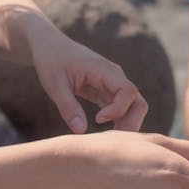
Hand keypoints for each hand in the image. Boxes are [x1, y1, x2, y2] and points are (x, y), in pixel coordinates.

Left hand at [30, 30, 147, 132]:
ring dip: (126, 125)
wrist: (51, 46)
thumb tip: (81, 132)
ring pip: (132, 107)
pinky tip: (105, 136)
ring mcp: (113, 84)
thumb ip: (67, 107)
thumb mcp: (54, 84)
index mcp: (104, 69)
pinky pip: (121, 109)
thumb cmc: (51, 61)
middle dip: (130, 123)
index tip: (98, 120)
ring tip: (108, 142)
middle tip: (112, 142)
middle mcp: (114, 76)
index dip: (118, 109)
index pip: (127, 91)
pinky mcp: (107, 92)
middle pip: (137, 101)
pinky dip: (118, 123)